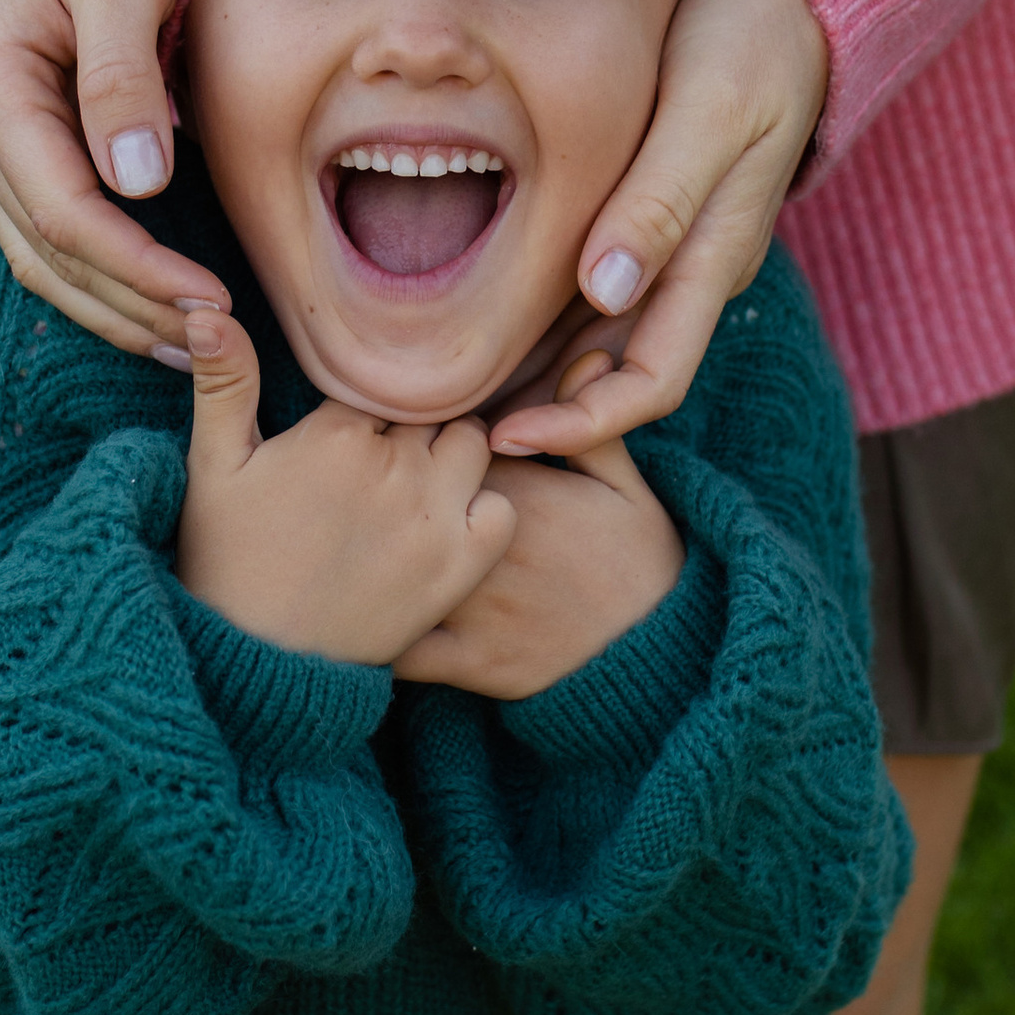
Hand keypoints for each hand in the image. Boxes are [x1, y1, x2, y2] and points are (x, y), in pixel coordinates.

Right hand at [0, 0, 226, 365]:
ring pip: (38, 260)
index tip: (208, 299)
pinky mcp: (7, 158)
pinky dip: (98, 283)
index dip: (136, 265)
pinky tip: (152, 311)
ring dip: (113, 310)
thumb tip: (138, 181)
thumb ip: (125, 71)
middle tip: (215, 337)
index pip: (62, 208)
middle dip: (132, 302)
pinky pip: (44, 241)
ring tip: (188, 344)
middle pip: (48, 249)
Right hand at [175, 308, 517, 664]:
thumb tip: (206, 309)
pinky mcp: (459, 567)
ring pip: (472, 445)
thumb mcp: (212, 467)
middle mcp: (397, 467)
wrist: (255, 661)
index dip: (358, 412)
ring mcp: (434, 517)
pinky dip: (486, 508)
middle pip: (428, 409)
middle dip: (405, 427)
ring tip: (410, 486)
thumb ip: (224, 382)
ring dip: (449, 456)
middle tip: (374, 465)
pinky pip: (504, 509)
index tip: (339, 443)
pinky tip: (447, 521)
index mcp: (338, 433)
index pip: (376, 384)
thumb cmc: (225, 560)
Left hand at [397, 354, 685, 697]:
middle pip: (402, 508)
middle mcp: (485, 544)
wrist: (661, 649)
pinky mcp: (469, 660)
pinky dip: (374, 639)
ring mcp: (475, 604)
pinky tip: (365, 623)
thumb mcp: (626, 486)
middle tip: (364, 510)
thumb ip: (593, 426)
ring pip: (388, 574)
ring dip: (364, 565)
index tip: (404, 461)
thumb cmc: (639, 561)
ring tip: (353, 558)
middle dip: (379, 505)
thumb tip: (584, 354)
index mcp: (517, 490)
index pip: (436, 453)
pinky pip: (401, 651)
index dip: (414, 455)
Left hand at [489, 0, 828, 462]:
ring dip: (535, 371)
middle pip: (616, 377)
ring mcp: (673, 245)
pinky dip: (540, 314)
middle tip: (450, 432)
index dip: (582, 423)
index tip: (506, 438)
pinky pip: (591, 288)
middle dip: (544, 414)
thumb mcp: (708, 111)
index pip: (652, 383)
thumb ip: (659, 201)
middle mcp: (692, 269)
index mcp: (712, 259)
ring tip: (450, 387)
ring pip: (598, 337)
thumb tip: (602, 291)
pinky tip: (480, 313)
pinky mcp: (653, 213)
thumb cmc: (754, 41)